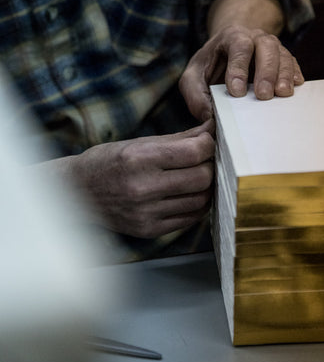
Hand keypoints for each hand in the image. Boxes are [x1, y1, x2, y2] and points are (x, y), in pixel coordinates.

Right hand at [71, 121, 214, 237]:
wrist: (76, 194)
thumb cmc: (107, 163)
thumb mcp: (138, 143)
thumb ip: (179, 138)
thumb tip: (210, 130)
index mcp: (139, 159)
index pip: (194, 152)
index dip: (209, 144)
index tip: (208, 142)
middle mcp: (143, 187)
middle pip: (202, 177)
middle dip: (210, 165)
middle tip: (205, 159)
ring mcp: (147, 212)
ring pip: (201, 200)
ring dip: (206, 186)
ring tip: (197, 176)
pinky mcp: (150, 230)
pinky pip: (190, 218)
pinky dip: (197, 204)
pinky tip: (189, 194)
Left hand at [179, 25, 303, 121]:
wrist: (223, 56)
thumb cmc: (207, 68)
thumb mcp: (192, 79)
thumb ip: (195, 96)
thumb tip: (210, 117)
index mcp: (231, 36)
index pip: (238, 46)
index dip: (239, 68)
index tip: (236, 92)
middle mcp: (254, 37)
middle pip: (266, 46)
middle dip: (265, 71)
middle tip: (263, 95)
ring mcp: (271, 47)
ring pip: (282, 54)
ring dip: (283, 74)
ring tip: (282, 94)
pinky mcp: (282, 59)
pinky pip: (292, 62)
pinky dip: (294, 74)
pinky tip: (296, 86)